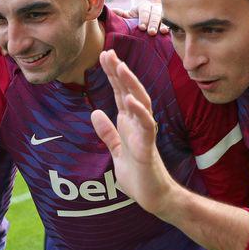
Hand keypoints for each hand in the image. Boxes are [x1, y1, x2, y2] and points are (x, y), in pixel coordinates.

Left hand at [89, 50, 178, 215]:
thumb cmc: (138, 175)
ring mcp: (145, 134)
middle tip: (108, 53)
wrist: (153, 197)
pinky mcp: (148, 148)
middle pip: (129, 92)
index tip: (104, 56)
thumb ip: (107, 133)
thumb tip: (95, 113)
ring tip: (120, 67)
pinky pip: (146, 126)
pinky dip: (139, 112)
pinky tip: (130, 100)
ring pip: (141, 103)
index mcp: (129, 123)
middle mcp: (138, 124)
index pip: (120, 94)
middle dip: (119, 72)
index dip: (112, 75)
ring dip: (130, 85)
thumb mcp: (117, 151)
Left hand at [113, 0, 168, 35]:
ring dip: (164, 24)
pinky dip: (172, 27)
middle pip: (155, 13)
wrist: (148, 31)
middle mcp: (155, 9)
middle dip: (153, 22)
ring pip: (165, 17)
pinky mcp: (172, 22)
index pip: (144, 9)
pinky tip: (171, 32)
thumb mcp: (129, 20)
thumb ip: (122, 16)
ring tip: (163, 32)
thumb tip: (111, 11)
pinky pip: (173, 23)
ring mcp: (164, 15)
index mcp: (143, 7)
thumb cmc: (136, 25)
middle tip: (151, 32)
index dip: (143, 17)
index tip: (141, 27)